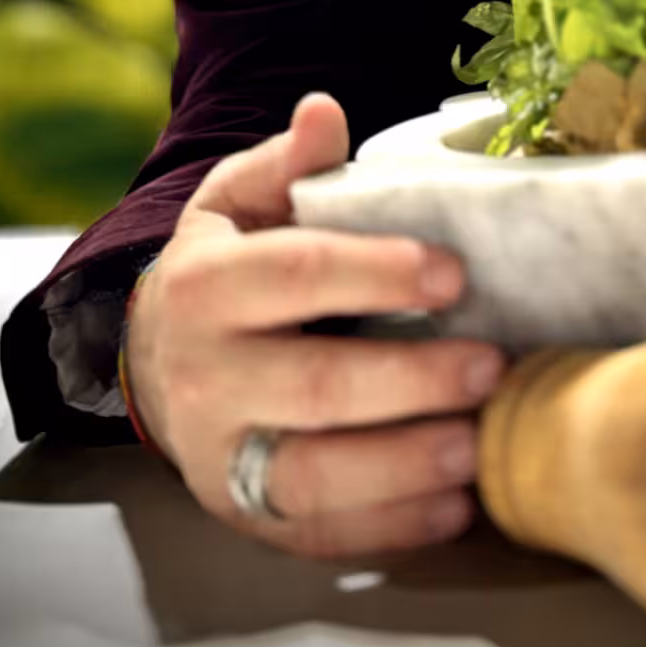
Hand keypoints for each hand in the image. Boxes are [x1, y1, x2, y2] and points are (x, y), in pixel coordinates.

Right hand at [124, 92, 505, 555]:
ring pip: (313, 477)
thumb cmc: (225, 267)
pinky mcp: (245, 514)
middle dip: (410, 382)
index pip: (297, 275)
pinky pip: (317, 534)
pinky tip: (453, 506)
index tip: (453, 273)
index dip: (378, 273)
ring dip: (404, 467)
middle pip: (315, 387)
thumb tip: (324, 111)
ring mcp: (221, 456)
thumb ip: (287, 162)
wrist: (155, 359)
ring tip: (477, 447)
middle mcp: (205, 377)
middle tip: (491, 366)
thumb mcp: (239, 202)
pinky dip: (390, 527)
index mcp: (206, 286)